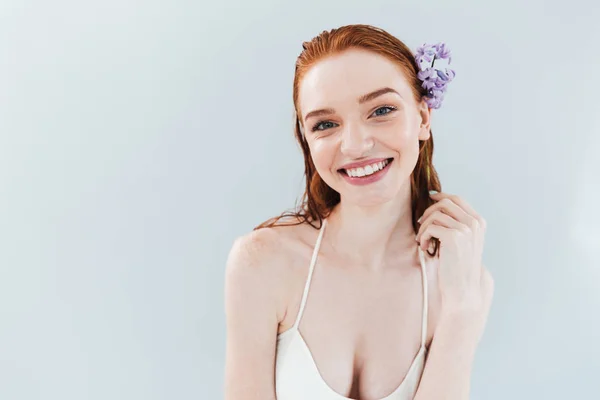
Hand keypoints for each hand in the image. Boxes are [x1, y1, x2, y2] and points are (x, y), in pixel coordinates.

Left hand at [416, 192, 493, 317]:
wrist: (461, 289)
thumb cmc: (457, 266)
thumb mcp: (462, 240)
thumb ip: (455, 222)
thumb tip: (436, 200)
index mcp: (478, 222)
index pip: (457, 199)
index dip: (440, 195)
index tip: (429, 197)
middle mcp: (474, 223)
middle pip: (444, 203)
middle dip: (428, 212)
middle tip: (421, 226)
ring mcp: (465, 229)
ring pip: (435, 215)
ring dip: (423, 227)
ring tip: (423, 241)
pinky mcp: (453, 237)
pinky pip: (430, 227)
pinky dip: (423, 236)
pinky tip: (424, 248)